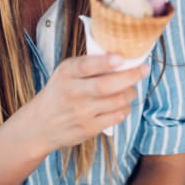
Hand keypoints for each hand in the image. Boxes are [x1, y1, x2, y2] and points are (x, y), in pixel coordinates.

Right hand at [19, 53, 148, 155]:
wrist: (40, 124)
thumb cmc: (60, 90)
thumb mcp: (66, 71)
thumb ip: (89, 63)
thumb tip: (123, 55)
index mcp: (67, 73)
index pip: (86, 66)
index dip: (105, 62)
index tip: (121, 57)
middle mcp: (73, 92)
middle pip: (106, 86)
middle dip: (130, 76)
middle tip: (143, 69)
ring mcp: (81, 113)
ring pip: (117, 101)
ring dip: (131, 92)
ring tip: (131, 87)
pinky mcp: (89, 129)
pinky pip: (116, 117)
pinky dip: (125, 108)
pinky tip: (123, 102)